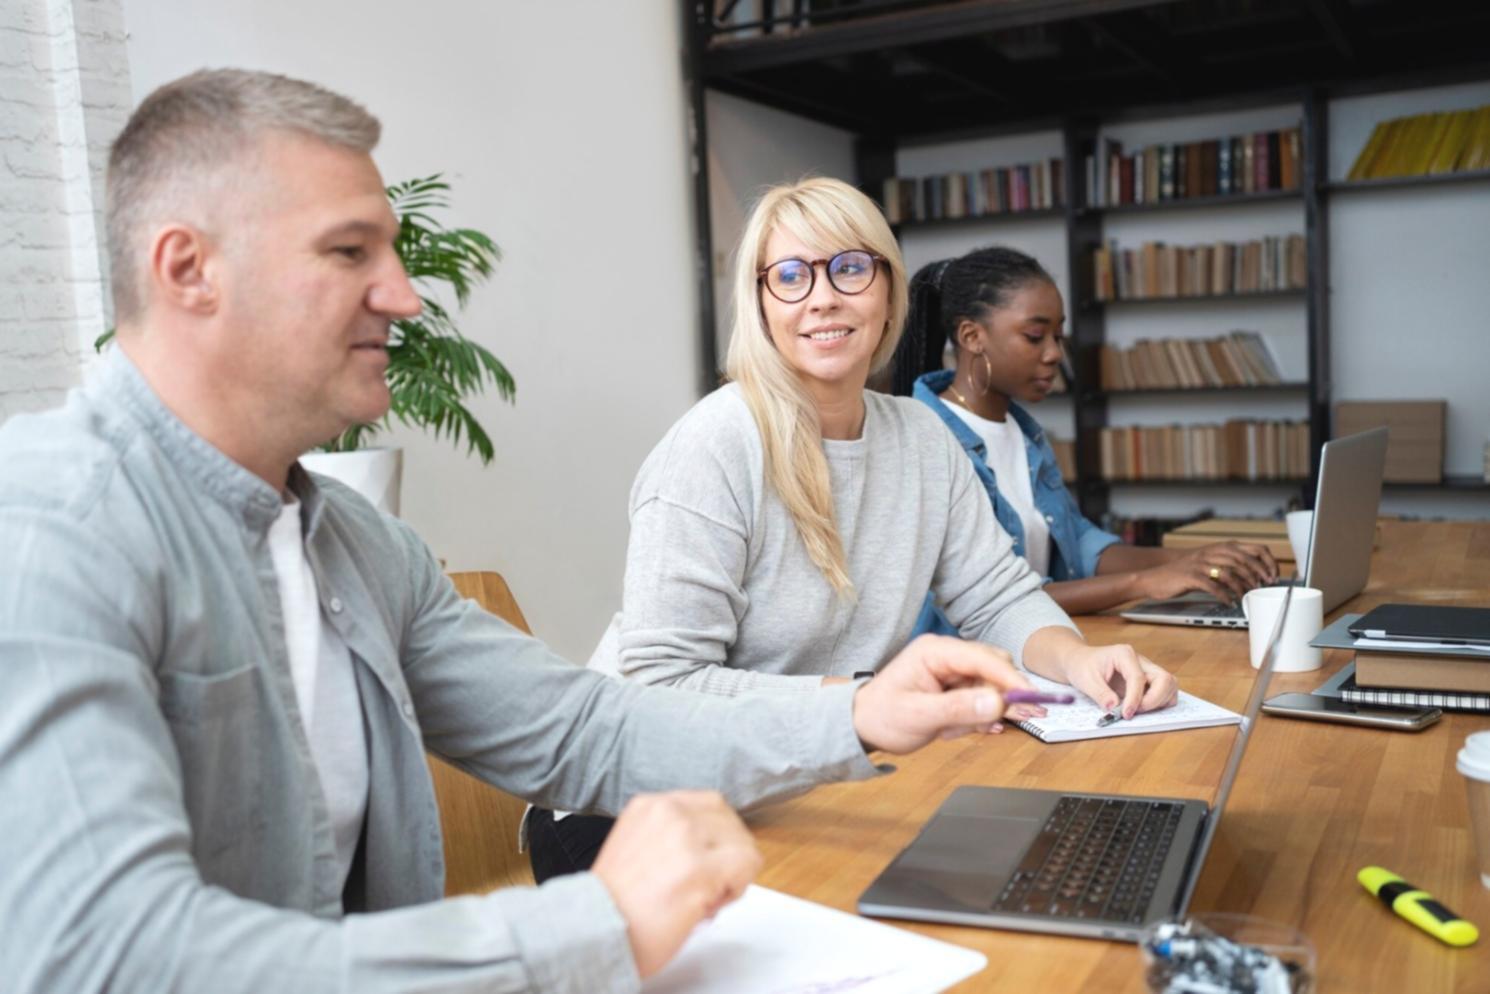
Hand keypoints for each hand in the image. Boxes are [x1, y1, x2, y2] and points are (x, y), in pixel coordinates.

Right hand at [591, 791, 761, 977]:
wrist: (594, 933)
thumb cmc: (614, 905)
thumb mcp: (636, 845)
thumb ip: (671, 836)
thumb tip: (713, 846)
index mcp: (651, 805)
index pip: (710, 806)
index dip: (715, 840)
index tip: (703, 864)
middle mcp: (670, 812)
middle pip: (730, 822)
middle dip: (726, 857)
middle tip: (703, 886)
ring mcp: (687, 837)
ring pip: (743, 844)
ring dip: (732, 875)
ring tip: (702, 897)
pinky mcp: (701, 868)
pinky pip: (747, 866)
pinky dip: (736, 889)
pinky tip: (707, 905)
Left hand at [852, 635, 1037, 753]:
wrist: (862, 725)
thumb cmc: (881, 716)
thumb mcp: (919, 716)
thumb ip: (959, 709)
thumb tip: (998, 702)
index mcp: (934, 652)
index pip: (983, 658)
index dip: (1010, 678)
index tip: (1031, 698)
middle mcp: (946, 655)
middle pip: (994, 668)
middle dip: (999, 697)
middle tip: (995, 724)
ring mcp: (952, 671)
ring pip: (991, 687)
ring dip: (981, 713)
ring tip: (950, 730)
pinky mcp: (956, 686)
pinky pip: (982, 700)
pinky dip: (975, 718)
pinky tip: (953, 729)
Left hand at [1059, 643, 1177, 718]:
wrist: (1080, 662)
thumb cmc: (1083, 666)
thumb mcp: (1085, 679)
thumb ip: (1100, 693)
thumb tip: (1114, 707)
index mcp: (1124, 654)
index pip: (1138, 678)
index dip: (1135, 698)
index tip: (1126, 714)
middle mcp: (1141, 661)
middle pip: (1164, 679)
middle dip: (1154, 700)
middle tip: (1134, 712)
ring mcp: (1147, 670)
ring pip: (1170, 685)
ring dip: (1159, 702)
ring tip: (1137, 710)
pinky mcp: (1149, 681)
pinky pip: (1165, 692)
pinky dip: (1159, 703)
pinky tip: (1141, 708)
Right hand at [1141, 541, 1277, 603]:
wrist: (1155, 577)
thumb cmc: (1183, 573)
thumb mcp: (1207, 563)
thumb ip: (1227, 566)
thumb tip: (1252, 577)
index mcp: (1219, 547)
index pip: (1253, 548)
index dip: (1267, 562)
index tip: (1273, 576)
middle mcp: (1211, 552)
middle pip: (1244, 561)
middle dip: (1258, 576)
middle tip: (1262, 588)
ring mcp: (1200, 563)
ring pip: (1230, 573)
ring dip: (1242, 587)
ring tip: (1245, 596)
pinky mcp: (1191, 576)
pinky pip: (1213, 586)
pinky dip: (1224, 596)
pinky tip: (1228, 602)